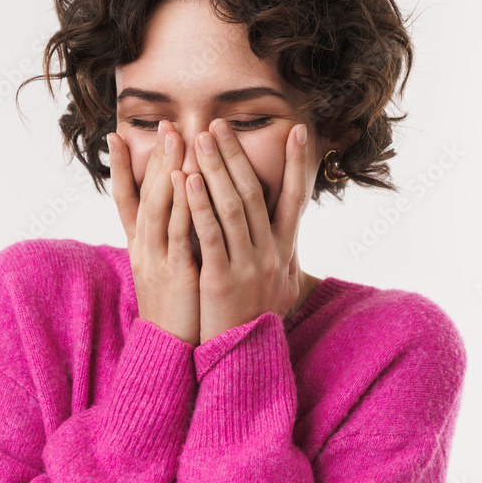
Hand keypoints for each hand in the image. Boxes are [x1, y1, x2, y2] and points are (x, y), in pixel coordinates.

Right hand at [108, 121, 199, 345]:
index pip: (125, 199)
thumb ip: (170, 241)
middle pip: (147, 194)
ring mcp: (158, 258)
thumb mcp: (166, 269)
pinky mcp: (176, 271)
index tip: (116, 136)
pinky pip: (180, 231)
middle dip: (156, 158)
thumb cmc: (176, 309)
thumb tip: (177, 215)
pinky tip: (190, 179)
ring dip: (170, 169)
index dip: (120, 168)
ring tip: (178, 138)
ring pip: (161, 206)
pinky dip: (184, 203)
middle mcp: (144, 248)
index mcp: (140, 246)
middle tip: (164, 124)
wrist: (171, 350)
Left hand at [183, 119, 310, 343]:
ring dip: (214, 169)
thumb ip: (282, 253)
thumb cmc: (258, 316)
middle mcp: (270, 253)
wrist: (243, 358)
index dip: (297, 163)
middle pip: (254, 193)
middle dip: (236, 155)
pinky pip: (208, 235)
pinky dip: (197, 204)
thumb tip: (288, 229)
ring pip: (232, 207)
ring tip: (198, 139)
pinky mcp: (221, 279)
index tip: (297, 129)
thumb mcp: (281, 284)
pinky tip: (184, 180)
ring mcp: (247, 265)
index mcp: (284, 250)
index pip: (295, 197)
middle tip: (218, 125)